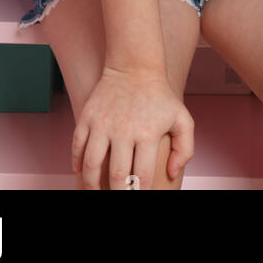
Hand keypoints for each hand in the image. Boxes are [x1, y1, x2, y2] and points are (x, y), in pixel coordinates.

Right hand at [72, 65, 193, 189]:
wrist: (135, 66)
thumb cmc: (160, 96)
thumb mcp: (182, 118)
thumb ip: (185, 149)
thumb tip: (172, 174)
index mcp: (148, 134)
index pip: (142, 177)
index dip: (139, 193)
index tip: (137, 196)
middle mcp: (124, 130)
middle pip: (117, 176)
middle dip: (116, 194)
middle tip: (117, 196)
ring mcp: (103, 123)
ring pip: (91, 165)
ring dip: (91, 185)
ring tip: (96, 192)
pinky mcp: (87, 116)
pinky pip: (77, 146)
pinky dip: (76, 162)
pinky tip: (81, 172)